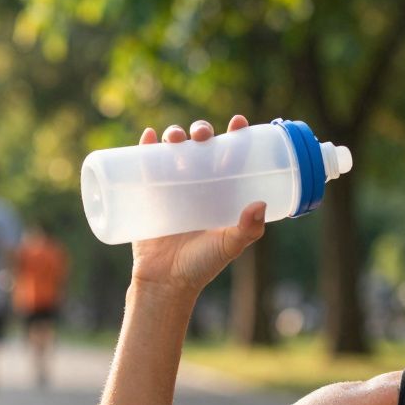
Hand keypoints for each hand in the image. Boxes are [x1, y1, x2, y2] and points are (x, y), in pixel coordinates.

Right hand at [129, 115, 266, 294]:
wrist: (165, 283)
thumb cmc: (201, 266)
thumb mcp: (229, 246)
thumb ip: (247, 230)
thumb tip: (260, 204)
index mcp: (221, 193)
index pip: (230, 157)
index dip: (235, 137)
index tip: (239, 122)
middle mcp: (198, 186)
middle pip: (200, 148)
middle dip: (201, 132)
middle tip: (202, 134)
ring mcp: (172, 189)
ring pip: (173, 151)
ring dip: (174, 135)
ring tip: (175, 137)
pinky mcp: (148, 196)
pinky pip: (145, 165)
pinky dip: (144, 147)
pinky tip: (148, 135)